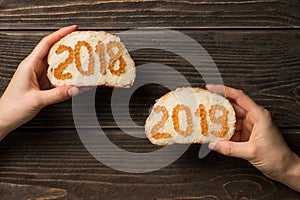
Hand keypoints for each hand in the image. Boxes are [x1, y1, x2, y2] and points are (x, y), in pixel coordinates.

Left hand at [0, 25, 78, 139]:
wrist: (5, 118)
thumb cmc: (13, 107)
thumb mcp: (37, 100)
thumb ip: (57, 95)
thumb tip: (75, 89)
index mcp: (29, 65)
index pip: (46, 44)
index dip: (60, 34)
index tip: (72, 29)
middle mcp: (35, 68)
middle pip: (55, 52)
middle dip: (69, 47)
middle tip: (82, 45)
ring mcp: (40, 76)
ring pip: (58, 65)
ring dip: (70, 64)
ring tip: (83, 62)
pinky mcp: (44, 84)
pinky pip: (59, 77)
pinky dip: (68, 77)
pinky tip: (76, 79)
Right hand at [206, 85, 299, 191]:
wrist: (285, 169)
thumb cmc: (276, 157)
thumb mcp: (252, 152)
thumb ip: (230, 148)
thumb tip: (213, 144)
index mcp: (259, 115)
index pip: (239, 97)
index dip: (224, 91)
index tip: (210, 88)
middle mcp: (254, 118)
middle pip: (233, 107)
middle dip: (218, 106)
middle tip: (204, 105)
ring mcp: (250, 126)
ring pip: (231, 119)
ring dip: (219, 120)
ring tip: (206, 120)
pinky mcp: (248, 135)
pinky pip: (232, 130)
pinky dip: (223, 131)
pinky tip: (215, 134)